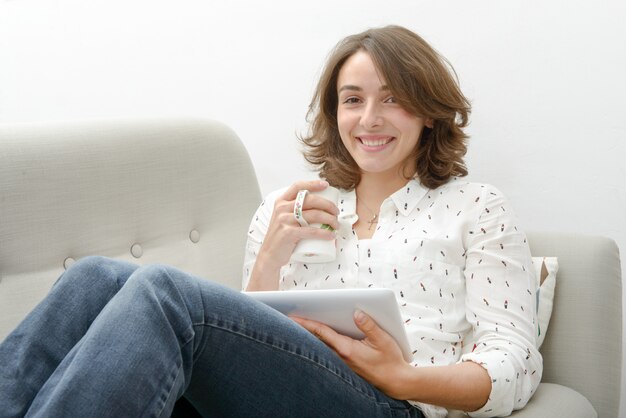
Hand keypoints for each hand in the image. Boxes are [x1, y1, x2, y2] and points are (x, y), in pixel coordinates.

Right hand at [247, 180, 339, 289]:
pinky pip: (311, 231)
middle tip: (336, 212)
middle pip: (310, 200)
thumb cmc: (282, 236)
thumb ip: (295, 210)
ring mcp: (284, 220)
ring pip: (314, 214)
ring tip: (336, 225)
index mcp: (281, 201)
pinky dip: (324, 233)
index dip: (313, 184)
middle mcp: (282, 208)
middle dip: (328, 205)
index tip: (326, 185)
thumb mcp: (284, 218)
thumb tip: (320, 206)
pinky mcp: (288, 233)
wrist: (270, 255)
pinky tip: (331, 235)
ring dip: (330, 219)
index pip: (298, 186)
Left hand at [291, 310, 411, 398]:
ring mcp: (342, 363)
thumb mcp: (383, 340)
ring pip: (321, 347)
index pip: (323, 333)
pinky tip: (316, 338)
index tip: (293, 317)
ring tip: (297, 325)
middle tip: (287, 319)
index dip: (307, 323)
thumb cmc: (391, 361)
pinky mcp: (346, 366)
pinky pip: (328, 352)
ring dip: (310, 337)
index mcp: (348, 349)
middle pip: (317, 340)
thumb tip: (357, 313)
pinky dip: (320, 343)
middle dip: (303, 329)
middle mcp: (341, 357)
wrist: (395, 382)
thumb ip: (369, 325)